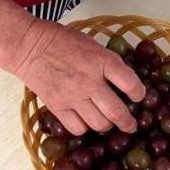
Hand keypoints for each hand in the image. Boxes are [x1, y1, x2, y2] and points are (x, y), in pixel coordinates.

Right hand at [11, 20, 144, 134]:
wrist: (30, 46)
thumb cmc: (63, 41)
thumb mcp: (93, 45)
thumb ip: (109, 63)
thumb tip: (126, 81)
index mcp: (102, 61)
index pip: (130, 84)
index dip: (139, 94)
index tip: (139, 97)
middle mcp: (90, 81)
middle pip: (116, 112)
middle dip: (128, 123)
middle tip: (131, 125)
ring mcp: (73, 96)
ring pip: (99, 124)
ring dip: (106, 125)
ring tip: (107, 122)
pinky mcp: (57, 107)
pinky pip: (77, 128)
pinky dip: (84, 127)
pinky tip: (85, 121)